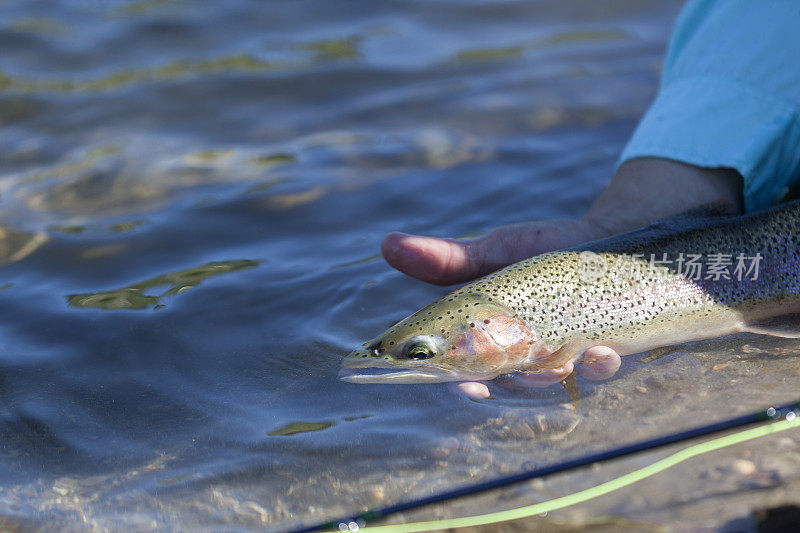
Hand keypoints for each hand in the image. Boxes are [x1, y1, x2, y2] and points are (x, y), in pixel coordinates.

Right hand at [383, 157, 743, 397]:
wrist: (609, 237)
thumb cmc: (542, 250)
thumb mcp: (494, 251)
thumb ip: (446, 259)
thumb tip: (386, 243)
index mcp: (490, 334)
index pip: (464, 368)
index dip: (458, 381)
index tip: (463, 383)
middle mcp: (523, 354)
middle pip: (508, 383)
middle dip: (512, 382)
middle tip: (516, 374)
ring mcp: (563, 357)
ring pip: (551, 382)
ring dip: (553, 375)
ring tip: (562, 358)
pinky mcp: (601, 352)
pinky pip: (598, 371)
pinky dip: (599, 365)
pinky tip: (602, 351)